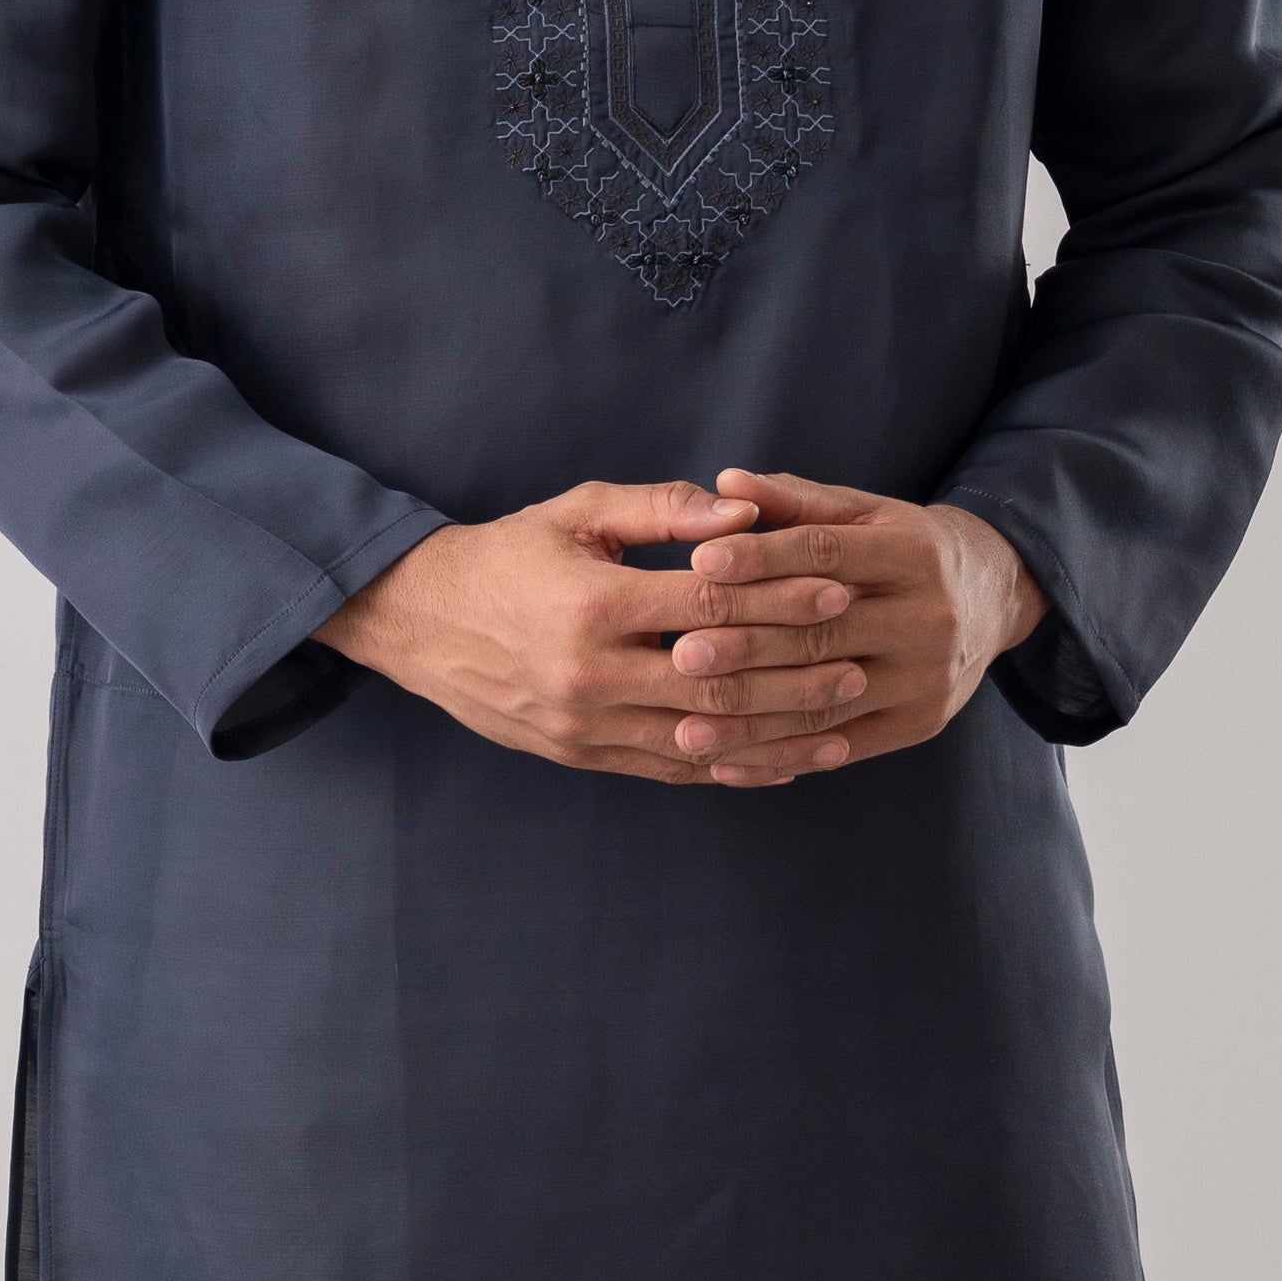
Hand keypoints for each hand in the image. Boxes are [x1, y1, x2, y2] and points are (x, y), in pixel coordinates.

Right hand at [312, 478, 878, 783]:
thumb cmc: (510, 554)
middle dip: (796, 675)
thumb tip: (745, 511)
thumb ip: (663, 509)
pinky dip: (732, 769)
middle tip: (859, 662)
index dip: (780, 600)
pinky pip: (672, 771)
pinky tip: (782, 761)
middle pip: (718, 684)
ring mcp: (586, 726)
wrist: (422, 620)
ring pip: (702, 740)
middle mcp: (590, 675)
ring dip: (778, 733)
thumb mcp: (578, 512)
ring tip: (840, 720)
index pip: (709, 607)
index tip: (838, 587)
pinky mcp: (583, 756)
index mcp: (592, 605)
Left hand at [667, 469, 1047, 778]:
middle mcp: (928, 617)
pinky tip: (726, 764)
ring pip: (828, 700)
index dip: (761, 557)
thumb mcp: (865, 513)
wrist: (992, 599)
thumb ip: (796, 500)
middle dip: (748, 645)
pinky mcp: (920, 724)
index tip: (699, 563)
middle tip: (680, 653)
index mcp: (912, 553)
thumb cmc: (905, 548)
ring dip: (753, 717)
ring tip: (686, 725)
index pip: (827, 553)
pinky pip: (841, 747)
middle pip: (824, 633)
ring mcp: (927, 677)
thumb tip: (726, 479)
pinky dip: (780, 758)